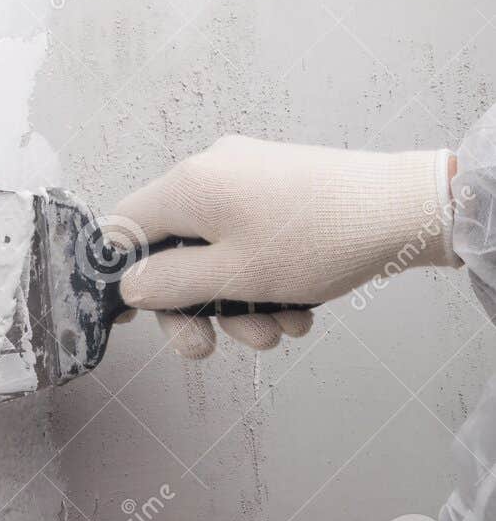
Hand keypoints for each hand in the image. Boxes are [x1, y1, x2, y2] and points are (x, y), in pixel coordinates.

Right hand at [112, 135, 456, 357]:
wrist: (401, 208)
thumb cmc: (313, 241)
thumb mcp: (236, 276)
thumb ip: (172, 284)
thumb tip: (129, 286)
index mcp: (189, 184)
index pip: (125, 224)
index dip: (120, 273)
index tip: (134, 320)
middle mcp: (210, 171)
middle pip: (175, 248)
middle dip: (197, 306)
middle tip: (213, 348)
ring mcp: (248, 177)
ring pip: (219, 251)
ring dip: (239, 301)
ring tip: (281, 331)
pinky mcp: (280, 188)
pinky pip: (251, 239)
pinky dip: (265, 278)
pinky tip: (300, 310)